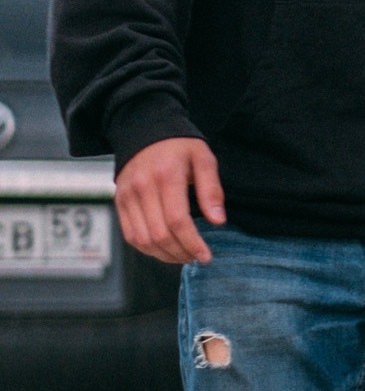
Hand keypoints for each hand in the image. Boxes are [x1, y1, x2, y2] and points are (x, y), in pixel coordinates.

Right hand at [117, 137, 223, 264]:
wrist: (145, 132)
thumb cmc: (180, 147)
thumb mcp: (204, 159)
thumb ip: (212, 189)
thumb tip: (218, 221)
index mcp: (166, 176)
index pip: (178, 220)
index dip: (192, 243)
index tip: (206, 256)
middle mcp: (142, 188)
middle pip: (159, 234)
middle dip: (180, 252)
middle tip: (197, 257)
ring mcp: (127, 197)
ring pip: (142, 239)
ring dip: (164, 255)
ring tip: (183, 256)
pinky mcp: (119, 203)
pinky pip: (130, 235)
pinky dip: (147, 248)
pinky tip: (165, 250)